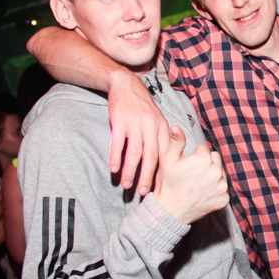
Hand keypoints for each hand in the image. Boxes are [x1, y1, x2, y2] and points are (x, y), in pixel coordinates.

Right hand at [108, 72, 170, 195]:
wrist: (127, 85)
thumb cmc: (142, 108)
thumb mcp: (156, 121)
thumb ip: (159, 140)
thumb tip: (159, 164)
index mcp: (163, 128)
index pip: (165, 155)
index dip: (162, 172)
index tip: (159, 188)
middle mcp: (151, 127)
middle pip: (152, 156)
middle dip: (148, 176)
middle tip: (144, 193)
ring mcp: (136, 123)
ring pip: (135, 152)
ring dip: (130, 170)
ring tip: (126, 185)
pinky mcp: (120, 120)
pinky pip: (118, 142)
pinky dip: (116, 157)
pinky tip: (113, 169)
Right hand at [154, 126, 229, 223]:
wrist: (171, 211)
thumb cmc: (168, 184)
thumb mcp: (168, 160)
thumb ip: (176, 142)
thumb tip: (176, 127)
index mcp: (204, 159)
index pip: (204, 149)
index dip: (194, 156)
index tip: (186, 165)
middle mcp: (216, 172)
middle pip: (215, 159)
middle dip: (205, 163)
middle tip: (192, 174)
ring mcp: (222, 186)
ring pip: (220, 172)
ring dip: (212, 175)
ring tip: (197, 183)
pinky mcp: (225, 198)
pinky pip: (223, 187)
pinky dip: (215, 189)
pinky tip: (203, 192)